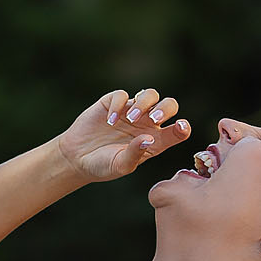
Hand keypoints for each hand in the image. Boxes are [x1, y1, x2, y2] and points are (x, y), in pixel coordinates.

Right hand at [55, 89, 191, 183]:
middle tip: (154, 119)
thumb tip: (147, 138)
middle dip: (165, 109)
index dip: (183, 127)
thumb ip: (135, 154)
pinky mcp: (112, 103)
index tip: (180, 126)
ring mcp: (130, 111)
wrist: (76, 158)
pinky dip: (118, 105)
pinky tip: (110, 121)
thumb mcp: (120, 166)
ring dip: (144, 104)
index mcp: (155, 141)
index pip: (177, 131)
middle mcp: (147, 124)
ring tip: (131, 118)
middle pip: (169, 106)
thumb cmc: (102, 166)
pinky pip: (122, 95)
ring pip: (150, 95)